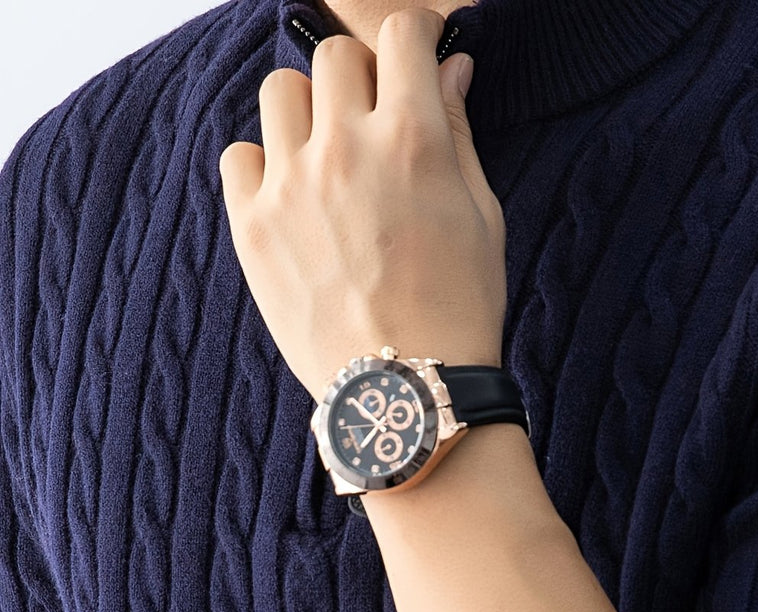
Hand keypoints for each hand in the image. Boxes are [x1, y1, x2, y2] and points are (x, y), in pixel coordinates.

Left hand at [219, 9, 506, 400]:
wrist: (407, 393)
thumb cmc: (459, 310)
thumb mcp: (483, 218)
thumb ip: (459, 132)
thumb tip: (450, 68)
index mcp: (413, 141)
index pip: (401, 34)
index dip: (414, 41)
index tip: (415, 64)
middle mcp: (345, 150)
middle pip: (334, 55)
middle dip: (361, 80)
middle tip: (375, 125)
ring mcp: (291, 188)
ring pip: (281, 92)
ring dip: (310, 114)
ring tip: (330, 163)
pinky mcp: (253, 228)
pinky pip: (238, 155)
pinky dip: (264, 166)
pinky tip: (293, 200)